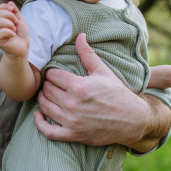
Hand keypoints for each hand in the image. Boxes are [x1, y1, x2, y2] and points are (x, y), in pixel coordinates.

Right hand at [0, 1, 28, 57]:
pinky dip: (9, 31)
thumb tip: (10, 2)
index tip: (13, 10)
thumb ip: (15, 11)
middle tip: (16, 22)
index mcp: (1, 19)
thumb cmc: (21, 34)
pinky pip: (0, 32)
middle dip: (9, 15)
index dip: (5, 6)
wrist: (23, 46)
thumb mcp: (20, 20)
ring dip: (9, 23)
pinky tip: (13, 35)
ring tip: (14, 29)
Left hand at [34, 33, 166, 147]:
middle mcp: (72, 104)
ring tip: (46, 94)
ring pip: (45, 107)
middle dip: (48, 85)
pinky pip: (48, 131)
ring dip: (42, 99)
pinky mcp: (73, 135)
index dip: (52, 73)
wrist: (132, 119)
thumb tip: (80, 36)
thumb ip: (87, 54)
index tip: (55, 74)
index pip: (53, 76)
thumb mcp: (103, 71)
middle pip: (47, 90)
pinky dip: (39, 123)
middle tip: (52, 84)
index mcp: (79, 86)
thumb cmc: (117, 93)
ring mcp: (71, 121)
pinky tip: (38, 115)